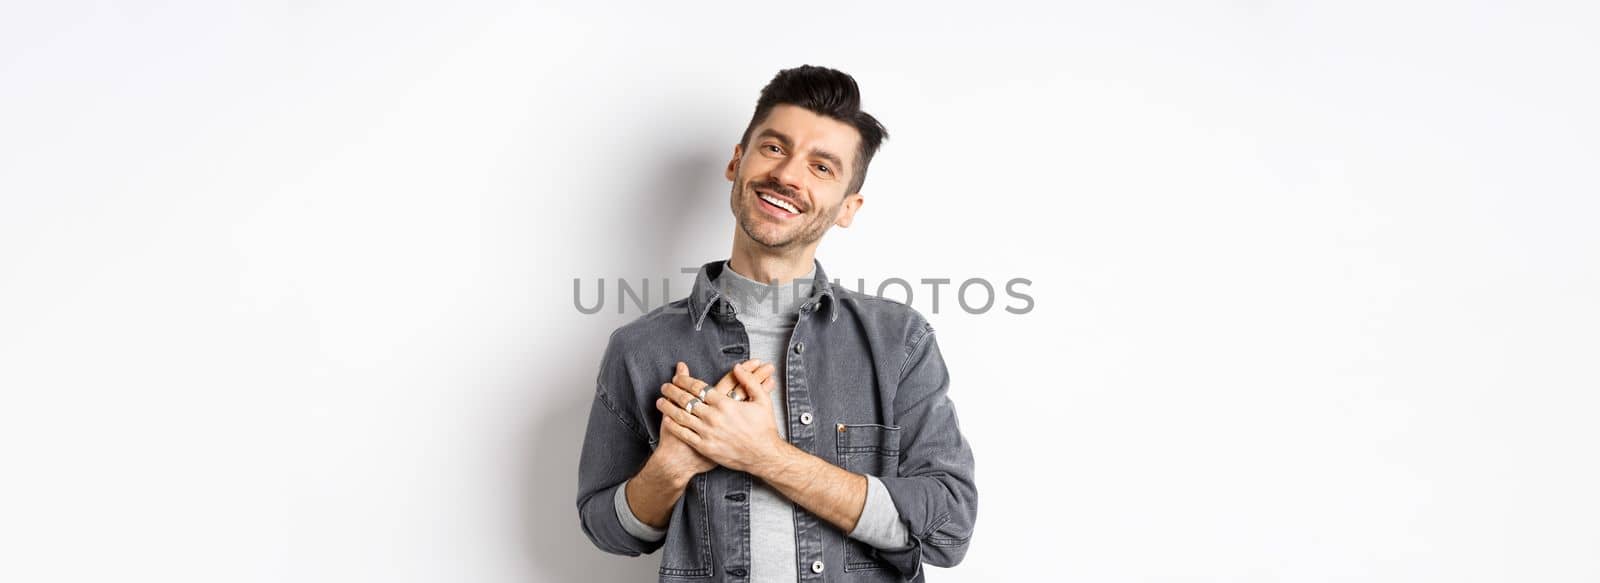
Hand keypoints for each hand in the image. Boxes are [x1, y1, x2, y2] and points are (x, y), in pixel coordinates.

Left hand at [657, 360, 784, 472]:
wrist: (763, 456)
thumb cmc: (764, 428)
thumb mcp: (762, 401)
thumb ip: (749, 381)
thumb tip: (737, 367)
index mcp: (725, 404)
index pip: (699, 387)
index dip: (685, 381)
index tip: (677, 377)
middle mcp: (714, 417)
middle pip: (686, 400)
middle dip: (672, 391)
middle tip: (664, 386)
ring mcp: (708, 433)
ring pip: (682, 416)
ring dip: (668, 407)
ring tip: (660, 401)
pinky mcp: (705, 447)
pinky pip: (684, 434)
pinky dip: (673, 426)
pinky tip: (666, 420)